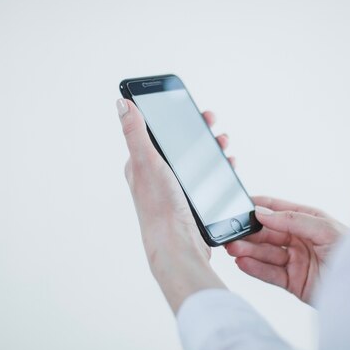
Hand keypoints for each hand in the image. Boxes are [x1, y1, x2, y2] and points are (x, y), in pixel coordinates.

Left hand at [117, 99, 228, 312]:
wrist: (178, 246)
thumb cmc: (160, 207)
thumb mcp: (147, 162)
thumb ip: (135, 132)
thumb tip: (122, 103)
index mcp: (141, 165)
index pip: (155, 132)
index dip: (172, 117)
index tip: (189, 106)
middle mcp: (155, 177)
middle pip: (178, 145)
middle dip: (196, 131)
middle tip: (211, 121)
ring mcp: (173, 190)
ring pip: (194, 161)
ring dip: (210, 148)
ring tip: (223, 143)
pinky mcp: (189, 203)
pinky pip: (205, 179)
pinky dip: (217, 168)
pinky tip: (227, 165)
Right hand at [225, 197, 347, 304]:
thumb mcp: (324, 229)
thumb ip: (292, 220)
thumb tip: (262, 212)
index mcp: (309, 220)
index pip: (278, 210)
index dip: (259, 207)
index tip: (238, 205)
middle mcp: (300, 239)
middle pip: (268, 234)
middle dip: (249, 233)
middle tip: (231, 233)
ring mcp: (296, 261)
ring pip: (266, 254)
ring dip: (248, 251)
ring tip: (233, 249)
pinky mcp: (293, 283)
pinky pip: (270, 274)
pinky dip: (255, 269)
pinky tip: (242, 263)